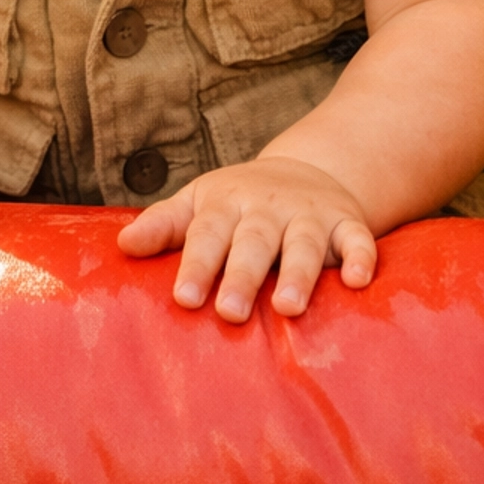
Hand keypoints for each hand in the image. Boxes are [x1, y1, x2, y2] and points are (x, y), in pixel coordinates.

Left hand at [116, 155, 376, 322]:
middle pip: (253, 241)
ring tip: (287, 308)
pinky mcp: (347, 223)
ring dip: (298, 273)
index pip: (207, 233)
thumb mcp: (198, 203)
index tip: (183, 298)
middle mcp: (268, 208)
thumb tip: (121, 246)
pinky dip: (362, 257)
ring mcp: (310, 214)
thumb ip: (164, 225)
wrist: (306, 170)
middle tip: (229, 313)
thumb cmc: (237, 203)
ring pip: (304, 242)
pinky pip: (358, 239)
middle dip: (241, 275)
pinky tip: (358, 282)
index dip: (197, 265)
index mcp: (226, 204)